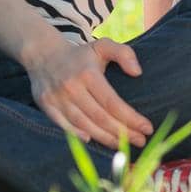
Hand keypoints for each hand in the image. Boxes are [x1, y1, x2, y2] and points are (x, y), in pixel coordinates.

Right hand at [24, 36, 153, 148]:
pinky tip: (95, 141)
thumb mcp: (103, 46)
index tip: (147, 127)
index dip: (131, 118)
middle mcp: (72, 87)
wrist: (43, 53)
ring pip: (84, 125)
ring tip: (123, 145)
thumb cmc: (80, 54)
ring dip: (106, 138)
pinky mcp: (47, 106)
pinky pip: (64, 126)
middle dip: (123, 132)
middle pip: (100, 117)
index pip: (112, 102)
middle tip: (141, 141)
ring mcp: (57, 98)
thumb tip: (137, 72)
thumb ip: (124, 54)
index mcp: (88, 74)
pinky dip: (79, 135)